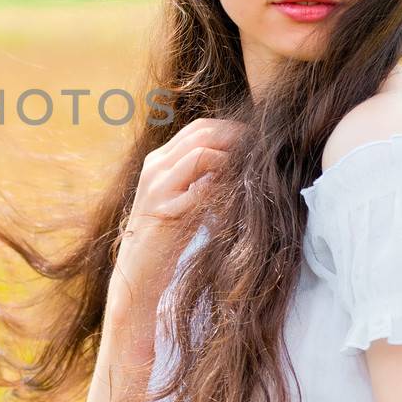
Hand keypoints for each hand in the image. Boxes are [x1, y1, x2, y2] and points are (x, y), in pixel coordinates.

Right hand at [113, 117, 245, 304]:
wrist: (138, 273)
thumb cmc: (168, 238)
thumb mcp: (184, 199)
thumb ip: (202, 177)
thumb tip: (241, 161)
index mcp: (159, 160)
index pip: (199, 128)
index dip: (231, 129)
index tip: (256, 141)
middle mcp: (155, 166)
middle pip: (202, 133)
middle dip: (237, 137)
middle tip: (262, 150)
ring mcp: (156, 185)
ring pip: (200, 151)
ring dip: (232, 158)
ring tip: (251, 172)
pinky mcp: (163, 208)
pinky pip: (200, 185)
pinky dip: (222, 185)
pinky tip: (235, 197)